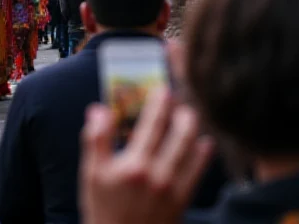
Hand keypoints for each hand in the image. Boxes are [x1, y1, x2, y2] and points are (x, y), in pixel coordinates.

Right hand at [80, 88, 213, 223]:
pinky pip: (197, 174)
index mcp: (135, 165)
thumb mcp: (91, 173)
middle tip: (183, 99)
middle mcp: (158, 175)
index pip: (151, 126)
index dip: (158, 105)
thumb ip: (96, 139)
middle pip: (177, 137)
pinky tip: (206, 145)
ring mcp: (173, 189)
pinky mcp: (181, 202)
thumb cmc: (104, 210)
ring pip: (191, 153)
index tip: (163, 89)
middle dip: (182, 115)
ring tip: (193, 115)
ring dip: (193, 131)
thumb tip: (98, 110)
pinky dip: (203, 157)